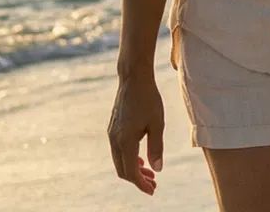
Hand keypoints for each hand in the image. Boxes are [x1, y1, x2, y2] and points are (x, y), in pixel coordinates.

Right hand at [107, 70, 164, 194]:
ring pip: (119, 161)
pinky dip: (129, 159)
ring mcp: (112, 134)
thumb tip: (158, 169)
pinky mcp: (113, 129)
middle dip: (137, 180)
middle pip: (123, 169)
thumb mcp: (158, 124)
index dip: (141, 184)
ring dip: (133, 170)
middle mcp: (115, 140)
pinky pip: (118, 151)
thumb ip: (156, 147)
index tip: (152, 190)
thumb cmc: (149, 99)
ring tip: (150, 174)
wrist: (133, 79)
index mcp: (125, 141)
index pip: (131, 171)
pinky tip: (141, 160)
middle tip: (153, 184)